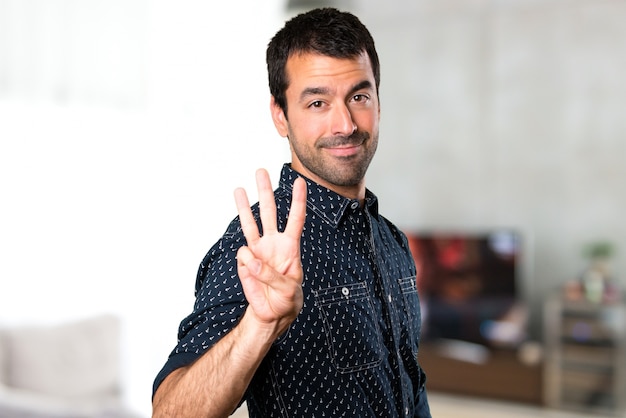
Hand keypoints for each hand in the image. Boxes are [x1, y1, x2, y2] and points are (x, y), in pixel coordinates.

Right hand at [234, 169, 306, 334]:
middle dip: (265, 191)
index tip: (300, 182)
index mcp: (290, 247)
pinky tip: (253, 274)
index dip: (298, 200)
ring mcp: (257, 251)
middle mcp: (273, 243)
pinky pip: (242, 256)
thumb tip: (249, 258)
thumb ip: (271, 275)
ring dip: (243, 206)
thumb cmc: (287, 300)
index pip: (296, 219)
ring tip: (238, 188)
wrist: (272, 313)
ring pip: (249, 223)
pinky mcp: (244, 262)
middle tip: (261, 171)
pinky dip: (246, 264)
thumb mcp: (289, 291)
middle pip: (269, 212)